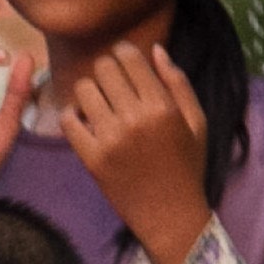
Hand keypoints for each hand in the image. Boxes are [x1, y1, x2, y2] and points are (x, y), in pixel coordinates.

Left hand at [60, 41, 212, 263]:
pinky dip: (71, 114)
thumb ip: (178, 83)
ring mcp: (110, 139)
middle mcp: (135, 118)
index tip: (121, 59)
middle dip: (105, 70)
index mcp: (162, 105)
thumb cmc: (186, 165)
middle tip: (110, 82)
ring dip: (88, 91)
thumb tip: (155, 50)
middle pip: (104, 69)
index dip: (122, 52)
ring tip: (97, 101)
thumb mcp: (196, 121)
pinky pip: (68, 121)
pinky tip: (83, 120)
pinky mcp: (91, 158)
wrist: (170, 213)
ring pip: (83, 90)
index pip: (129, 59)